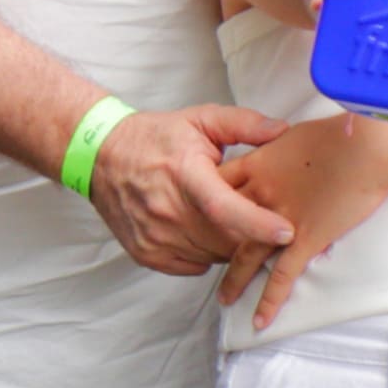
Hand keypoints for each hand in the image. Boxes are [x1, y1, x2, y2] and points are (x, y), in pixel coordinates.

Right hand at [91, 101, 294, 276]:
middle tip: (266, 220)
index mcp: (184, 174)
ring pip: (213, 257)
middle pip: (225, 240)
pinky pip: (194, 267)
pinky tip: (207, 232)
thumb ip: (244, 124)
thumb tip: (283, 130)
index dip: (258, 224)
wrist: (100, 156)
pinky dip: (208, 255)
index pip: (224, 208)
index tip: (287, 231)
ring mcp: (154, 236)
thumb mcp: (200, 120)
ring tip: (235, 223)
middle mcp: (166, 210)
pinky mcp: (146, 253)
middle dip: (253, 235)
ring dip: (231, 246)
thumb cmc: (156, 137)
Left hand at [215, 114, 387, 329]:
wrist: (365, 146)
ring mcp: (280, 221)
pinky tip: (261, 319)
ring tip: (225, 300)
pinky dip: (271, 299)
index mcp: (257, 165)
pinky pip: (283, 276)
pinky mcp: (305, 239)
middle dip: (210, 247)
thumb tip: (278, 144)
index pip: (219, 187)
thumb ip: (278, 142)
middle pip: (223, 226)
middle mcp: (260, 196)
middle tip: (200, 264)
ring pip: (246, 257)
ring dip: (234, 281)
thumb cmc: (339, 132)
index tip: (199, 216)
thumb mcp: (296, 130)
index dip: (207, 203)